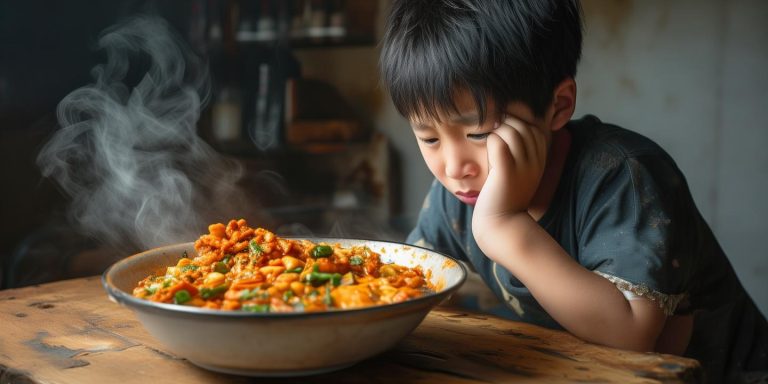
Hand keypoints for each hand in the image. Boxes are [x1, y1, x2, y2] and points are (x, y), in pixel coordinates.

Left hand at [472, 114, 548, 238]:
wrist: (500, 225)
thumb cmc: (504, 197)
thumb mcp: (518, 174)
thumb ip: (519, 154)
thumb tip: (507, 129)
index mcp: (540, 161)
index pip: (536, 128)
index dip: (520, 123)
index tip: (504, 132)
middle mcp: (535, 162)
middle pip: (524, 126)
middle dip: (506, 124)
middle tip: (493, 135)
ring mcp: (523, 166)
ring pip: (512, 130)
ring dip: (497, 131)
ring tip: (489, 143)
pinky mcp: (506, 172)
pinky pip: (499, 143)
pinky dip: (490, 141)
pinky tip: (486, 153)